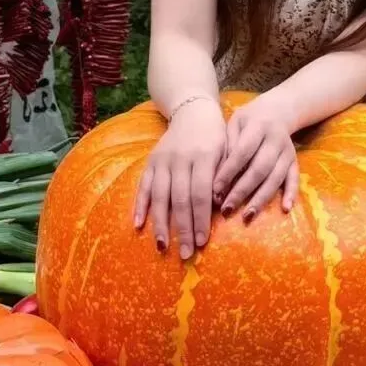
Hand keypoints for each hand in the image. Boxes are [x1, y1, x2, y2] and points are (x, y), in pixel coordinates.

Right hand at [133, 98, 226, 259]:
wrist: (193, 112)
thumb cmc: (216, 137)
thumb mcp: (227, 152)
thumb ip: (223, 178)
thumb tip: (220, 207)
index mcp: (203, 157)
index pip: (201, 194)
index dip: (201, 220)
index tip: (202, 242)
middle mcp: (180, 159)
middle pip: (180, 200)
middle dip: (183, 229)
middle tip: (186, 254)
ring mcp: (162, 161)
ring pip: (160, 196)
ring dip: (160, 224)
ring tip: (162, 246)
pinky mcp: (150, 162)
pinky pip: (143, 186)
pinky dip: (140, 206)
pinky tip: (138, 225)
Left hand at [212, 94, 298, 222]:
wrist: (278, 111)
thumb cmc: (249, 120)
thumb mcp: (235, 123)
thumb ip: (228, 144)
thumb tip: (218, 175)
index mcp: (258, 126)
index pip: (242, 152)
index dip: (229, 172)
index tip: (215, 190)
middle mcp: (275, 140)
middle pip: (259, 169)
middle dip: (242, 191)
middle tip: (226, 208)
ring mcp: (287, 152)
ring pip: (275, 178)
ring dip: (261, 199)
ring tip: (247, 216)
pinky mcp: (295, 162)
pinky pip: (295, 179)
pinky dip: (291, 194)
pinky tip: (285, 209)